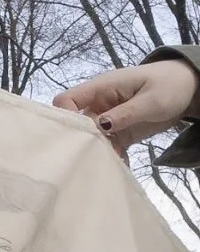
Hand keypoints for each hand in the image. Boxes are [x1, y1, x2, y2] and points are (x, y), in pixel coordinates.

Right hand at [53, 60, 199, 158]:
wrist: (189, 87)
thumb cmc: (170, 85)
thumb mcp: (152, 100)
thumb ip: (125, 113)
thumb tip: (99, 126)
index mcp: (102, 88)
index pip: (68, 100)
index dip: (65, 117)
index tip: (74, 136)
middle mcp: (99, 104)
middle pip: (77, 124)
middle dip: (82, 141)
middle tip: (92, 158)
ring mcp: (108, 119)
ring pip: (91, 138)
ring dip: (98, 152)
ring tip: (108, 166)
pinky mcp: (118, 131)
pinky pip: (109, 146)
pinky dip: (113, 157)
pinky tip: (122, 166)